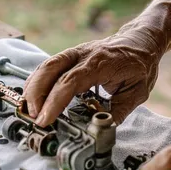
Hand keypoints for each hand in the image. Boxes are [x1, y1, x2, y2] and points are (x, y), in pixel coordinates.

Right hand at [24, 0, 170, 126]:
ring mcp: (74, 52)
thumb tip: (98, 129)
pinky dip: (38, 82)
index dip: (55, 101)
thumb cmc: (140, 65)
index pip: (71, 81)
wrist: (141, 40)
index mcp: (101, 63)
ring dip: (34, 88)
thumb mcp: (137, 92)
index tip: (45, 119)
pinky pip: (48, 66)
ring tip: (30, 111)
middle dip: (36, 94)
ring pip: (46, 66)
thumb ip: (118, 111)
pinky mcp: (69, 56)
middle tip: (33, 117)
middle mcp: (83, 54)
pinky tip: (34, 98)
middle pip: (51, 69)